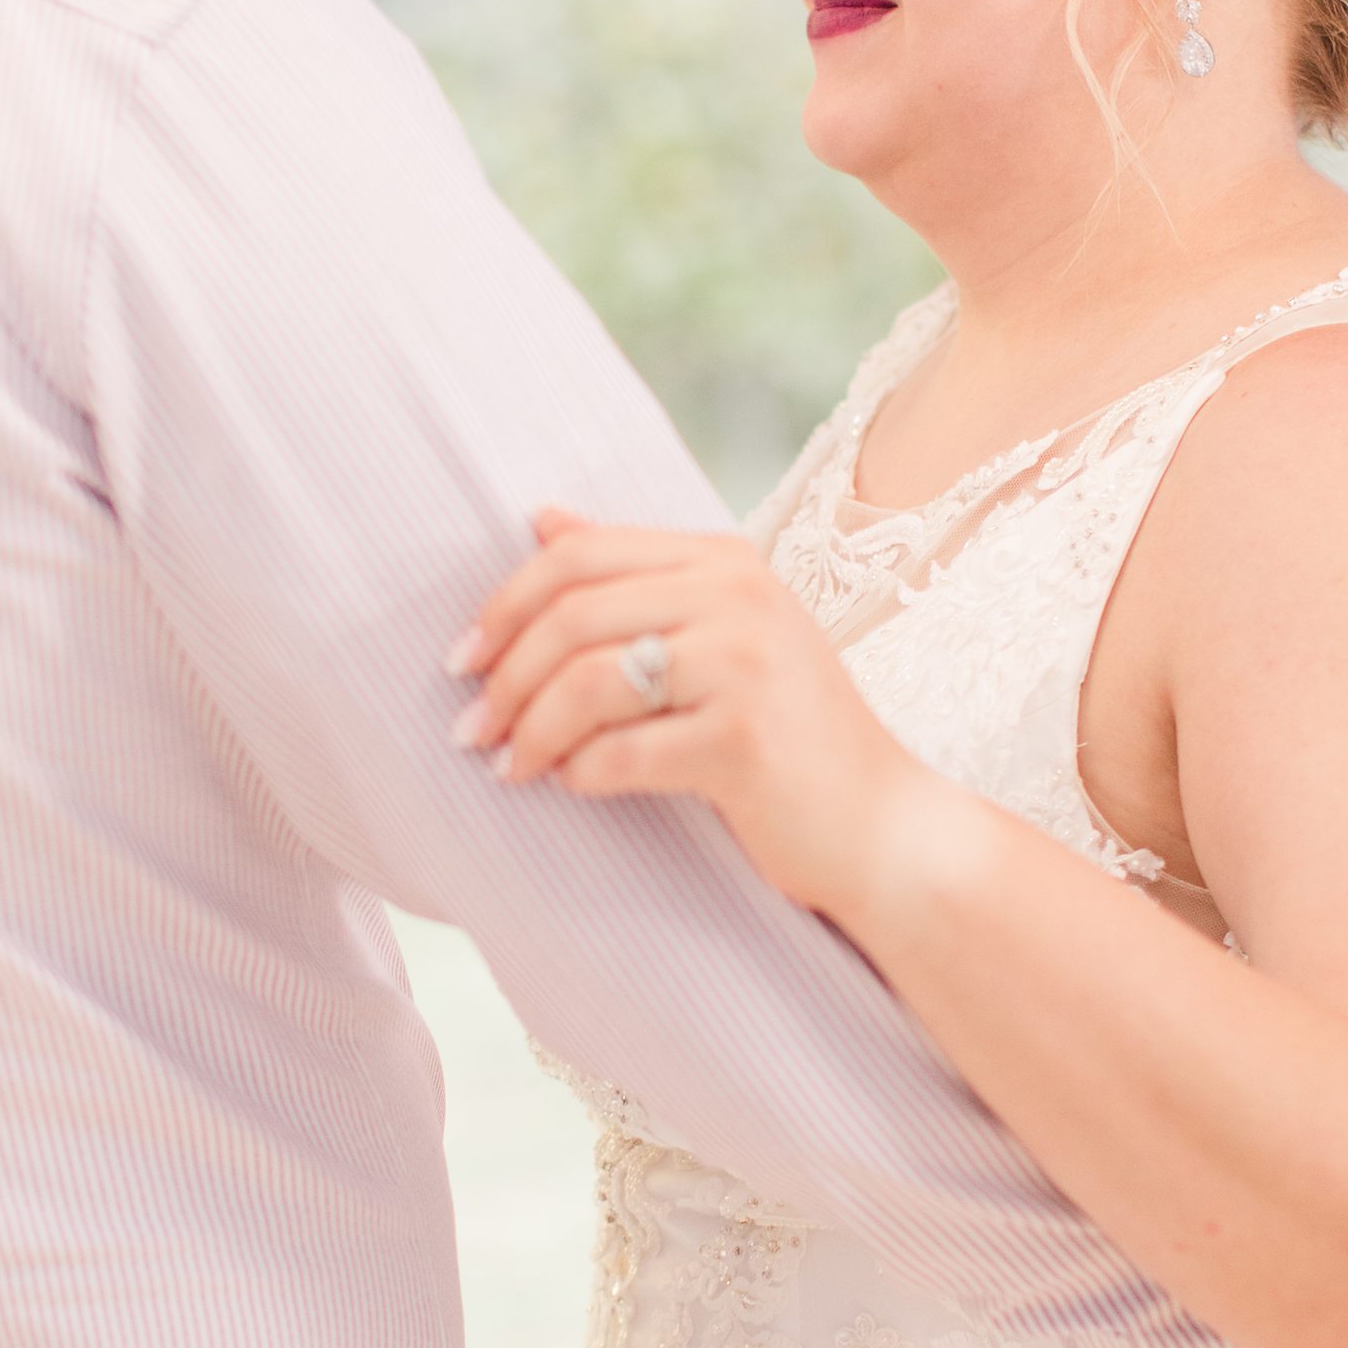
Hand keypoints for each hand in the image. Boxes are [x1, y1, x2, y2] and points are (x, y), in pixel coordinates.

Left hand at [451, 512, 938, 916]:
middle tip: (469, 728)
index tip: (464, 659)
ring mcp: (746, 667)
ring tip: (507, 767)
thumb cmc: (790, 737)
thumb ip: (637, 578)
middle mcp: (738, 598)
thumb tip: (541, 519)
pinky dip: (580, 774)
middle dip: (503, 676)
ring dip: (529, 731)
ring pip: (586, 682)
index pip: (580, 555)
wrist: (883, 828)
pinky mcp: (744, 742)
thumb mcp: (722, 635)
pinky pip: (621, 754)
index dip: (504, 605)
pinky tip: (570, 787)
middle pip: (572, 614)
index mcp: (725, 561)